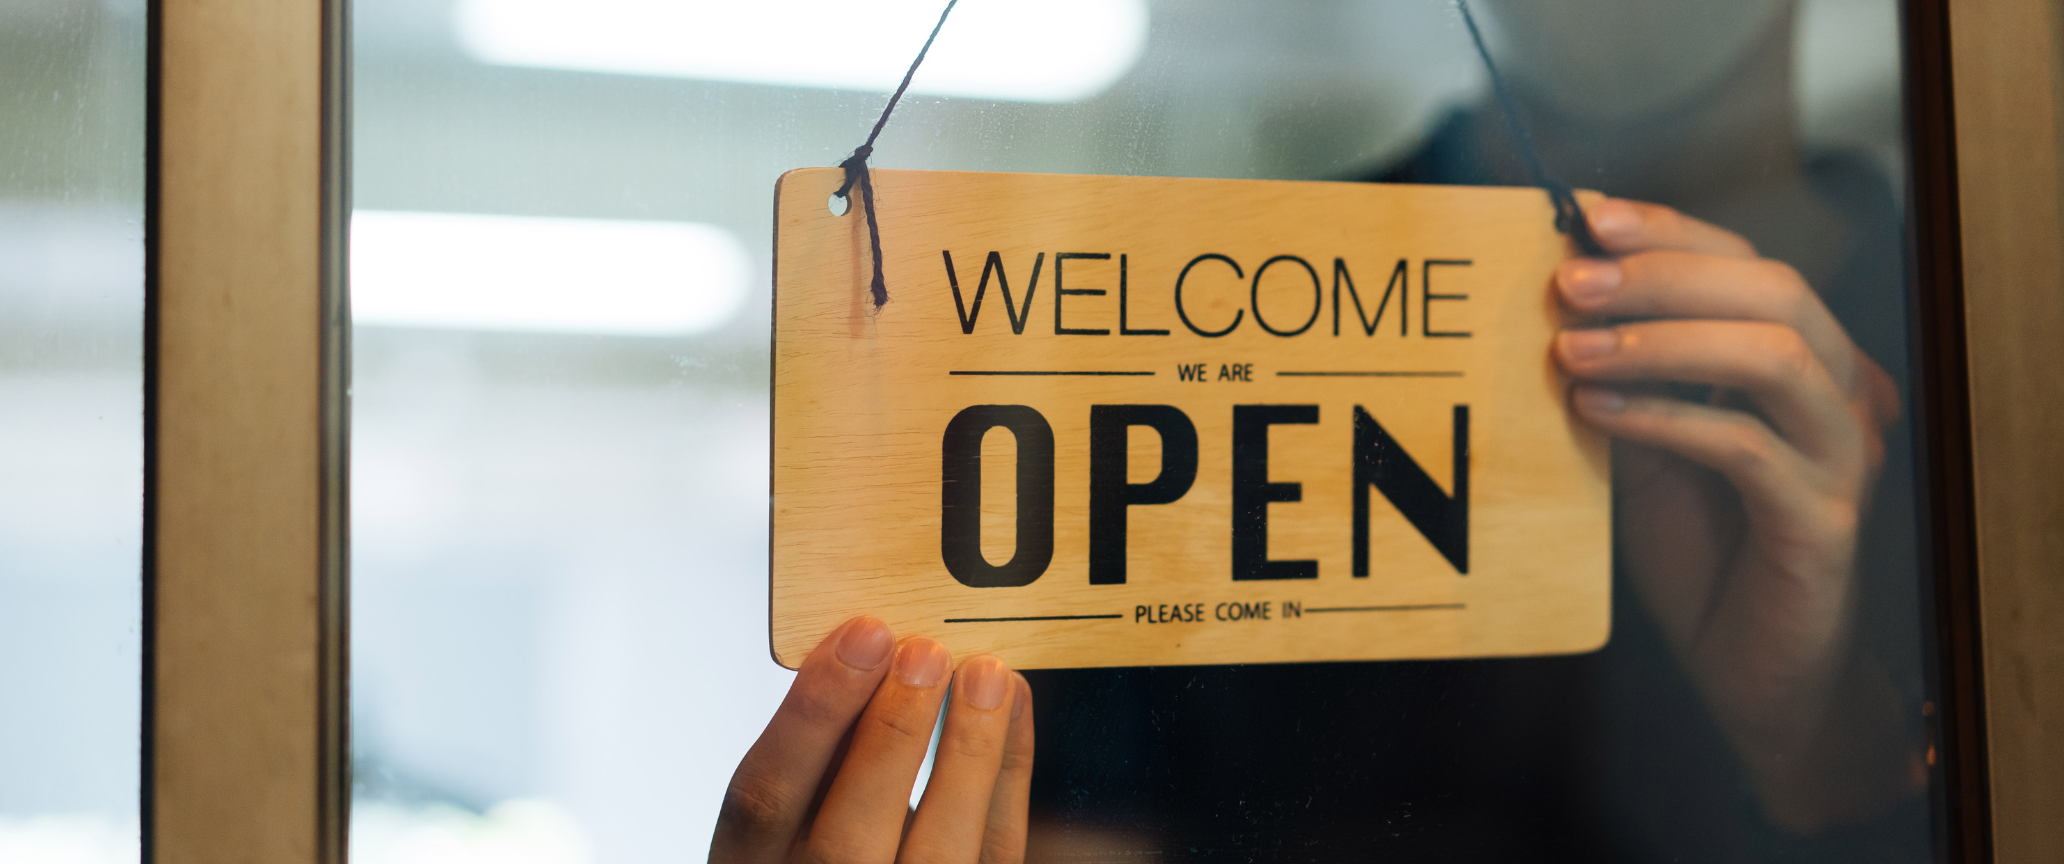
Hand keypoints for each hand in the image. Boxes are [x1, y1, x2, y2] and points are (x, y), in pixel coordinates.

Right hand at [711, 617, 1033, 863]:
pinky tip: (1010, 704)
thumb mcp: (791, 801)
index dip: (812, 714)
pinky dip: (1009, 772)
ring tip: (985, 674)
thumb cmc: (823, 831)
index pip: (765, 799)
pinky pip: (996, 847)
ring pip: (937, 853)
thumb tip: (872, 647)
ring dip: (968, 753)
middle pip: (847, 840)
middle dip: (891, 737)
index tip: (862, 635)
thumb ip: (818, 747)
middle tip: (925, 653)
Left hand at [1554, 199, 1907, 829]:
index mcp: (1804, 359)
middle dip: (1662, 275)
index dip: (1670, 231)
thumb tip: (1554, 299)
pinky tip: (1595, 415)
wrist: (1749, 666)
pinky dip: (1666, 420)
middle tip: (1567, 282)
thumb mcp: (1645, 447)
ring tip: (1573, 350)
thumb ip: (1622, 377)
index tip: (1585, 215)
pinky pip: (1747, 448)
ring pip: (1773, 356)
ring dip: (1663, 340)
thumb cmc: (1701, 548)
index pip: (1747, 263)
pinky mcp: (1821, 519)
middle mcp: (1841, 393)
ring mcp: (1842, 454)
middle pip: (1772, 290)